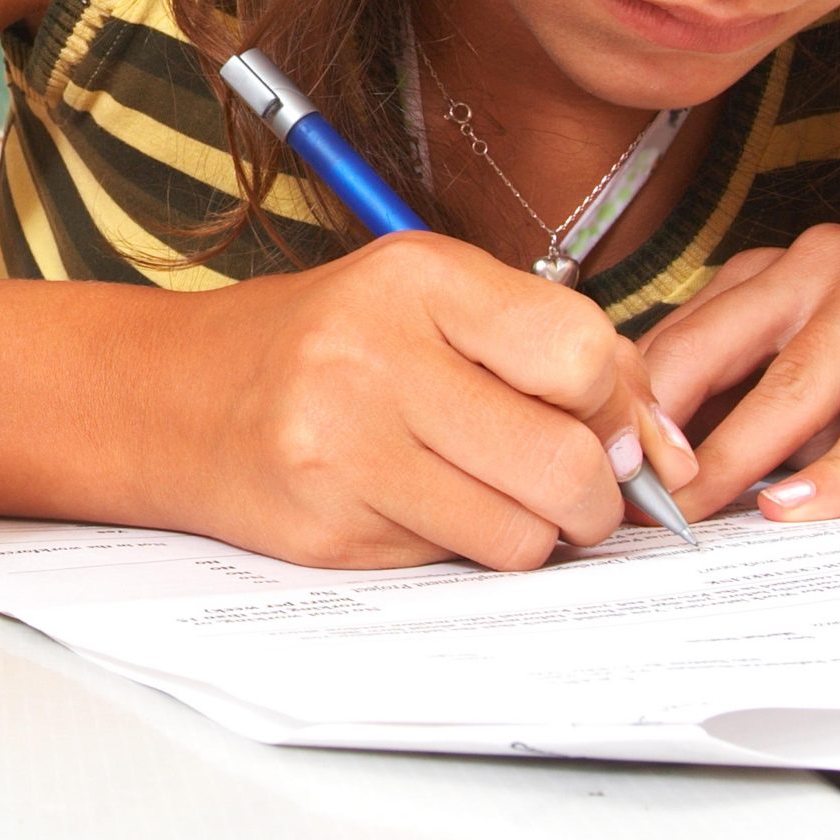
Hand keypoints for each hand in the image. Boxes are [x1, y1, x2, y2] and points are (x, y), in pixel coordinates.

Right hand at [178, 232, 697, 569]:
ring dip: (530, 534)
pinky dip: (458, 549)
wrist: (176, 395)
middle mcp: (375, 351)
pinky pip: (453, 564)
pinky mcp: (326, 523)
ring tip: (488, 496)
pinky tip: (416, 506)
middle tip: (573, 491)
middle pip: (565, 461)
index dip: (613, 405)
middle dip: (593, 497)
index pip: (580, 352)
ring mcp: (342, 443)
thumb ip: (550, 352)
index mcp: (417, 275)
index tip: (598, 423)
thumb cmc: (325, 343)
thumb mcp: (433, 303)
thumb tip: (662, 452)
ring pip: (520, 535)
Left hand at [637, 223, 839, 522]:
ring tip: (702, 512)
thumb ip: (750, 414)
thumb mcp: (827, 409)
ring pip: (802, 379)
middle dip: (674, 430)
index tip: (603, 470)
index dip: (641, 406)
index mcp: (783, 269)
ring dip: (744, 454)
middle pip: (726, 347)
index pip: (688, 334)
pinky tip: (803, 507)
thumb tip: (649, 476)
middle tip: (634, 498)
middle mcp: (833, 256)